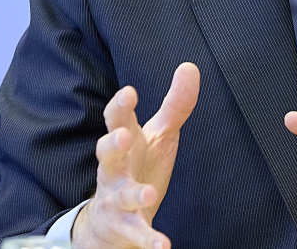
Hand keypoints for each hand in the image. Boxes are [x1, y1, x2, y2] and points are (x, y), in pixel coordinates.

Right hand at [72, 62, 200, 248]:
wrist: (111, 220)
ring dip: (132, 194)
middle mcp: (113, 169)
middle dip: (112, 144)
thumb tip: (190, 66)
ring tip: (147, 194)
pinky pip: (136, 234)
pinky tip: (163, 246)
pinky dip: (148, 240)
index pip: (116, 119)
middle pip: (106, 154)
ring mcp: (115, 199)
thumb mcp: (158, 134)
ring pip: (119, 195)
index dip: (121, 106)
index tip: (129, 92)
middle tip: (123, 135)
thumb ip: (175, 104)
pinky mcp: (124, 227)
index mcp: (124, 142)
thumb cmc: (138, 166)